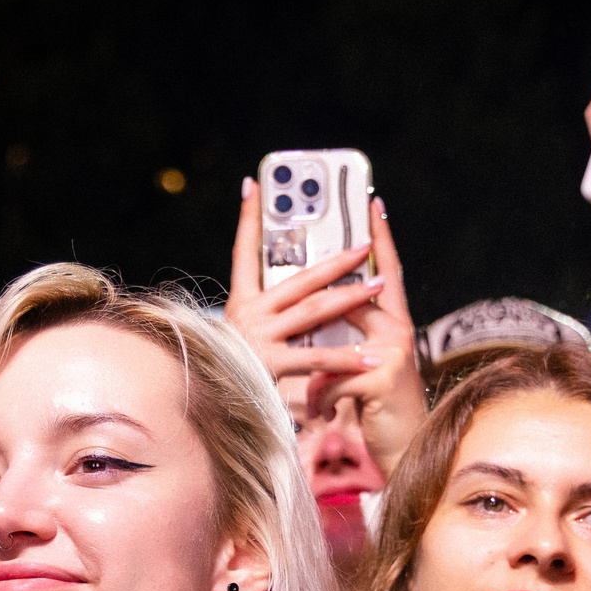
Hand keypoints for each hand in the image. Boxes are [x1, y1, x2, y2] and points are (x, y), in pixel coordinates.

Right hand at [227, 180, 389, 391]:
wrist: (212, 405)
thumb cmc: (235, 366)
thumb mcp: (241, 330)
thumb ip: (266, 306)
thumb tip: (293, 280)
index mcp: (240, 301)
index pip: (243, 251)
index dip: (248, 217)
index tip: (255, 184)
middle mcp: (249, 314)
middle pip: (300, 278)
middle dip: (336, 260)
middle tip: (365, 246)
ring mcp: (261, 338)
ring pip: (315, 310)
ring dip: (350, 297)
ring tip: (378, 287)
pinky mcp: (271, 365)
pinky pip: (318, 359)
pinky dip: (348, 359)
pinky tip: (373, 357)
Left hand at [302, 194, 427, 478]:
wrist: (405, 454)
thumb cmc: (378, 412)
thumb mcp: (359, 371)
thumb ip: (343, 344)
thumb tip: (315, 328)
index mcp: (392, 324)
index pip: (385, 272)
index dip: (379, 238)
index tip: (372, 204)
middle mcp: (397, 330)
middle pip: (359, 289)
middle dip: (337, 269)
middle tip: (324, 240)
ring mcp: (392, 350)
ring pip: (337, 336)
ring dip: (315, 360)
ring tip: (302, 378)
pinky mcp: (382, 377)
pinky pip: (333, 377)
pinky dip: (320, 399)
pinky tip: (318, 418)